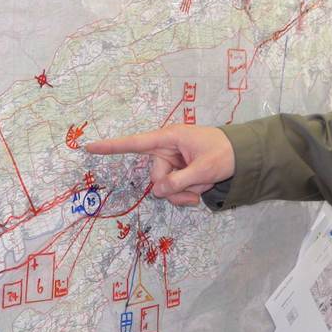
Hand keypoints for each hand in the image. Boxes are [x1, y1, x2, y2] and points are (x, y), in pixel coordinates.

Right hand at [85, 125, 234, 206]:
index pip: (135, 143)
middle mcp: (166, 148)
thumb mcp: (204, 169)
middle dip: (175, 187)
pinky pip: (173, 188)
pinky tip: (201, 188)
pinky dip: (186, 193)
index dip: (111, 146)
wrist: (243, 155)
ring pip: (165, 186)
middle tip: (196, 189)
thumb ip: (179, 181)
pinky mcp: (178, 171)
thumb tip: (157, 190)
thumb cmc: (225, 154)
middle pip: (156, 176)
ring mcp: (172, 160)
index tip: (88, 146)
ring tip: (203, 187)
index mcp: (169, 138)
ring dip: (183, 192)